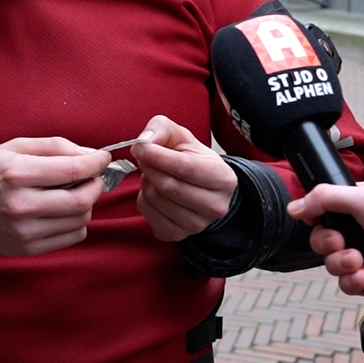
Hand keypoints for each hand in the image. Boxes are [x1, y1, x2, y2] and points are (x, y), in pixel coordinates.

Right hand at [0, 137, 108, 255]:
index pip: (72, 170)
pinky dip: (76, 223)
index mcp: (16, 173)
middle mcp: (20, 205)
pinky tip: (63, 212)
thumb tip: (90, 155)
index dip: (96, 163)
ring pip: (80, 221)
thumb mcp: (14, 147)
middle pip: (81, 201)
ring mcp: (23, 231)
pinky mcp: (27, 248)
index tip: (102, 159)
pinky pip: (71, 238)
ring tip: (73, 193)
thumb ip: (54, 146)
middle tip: (92, 177)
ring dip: (86, 205)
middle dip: (95, 186)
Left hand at [131, 115, 236, 242]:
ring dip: (146, 183)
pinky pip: (148, 215)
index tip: (140, 147)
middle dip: (149, 168)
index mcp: (223, 178)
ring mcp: (197, 225)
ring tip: (153, 174)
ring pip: (156, 200)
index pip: (184, 167)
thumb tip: (144, 141)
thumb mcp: (182, 136)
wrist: (202, 188)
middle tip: (144, 158)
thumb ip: (162, 128)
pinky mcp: (177, 235)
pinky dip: (144, 199)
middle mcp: (215, 206)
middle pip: (169, 186)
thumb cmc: (192, 159)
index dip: (157, 155)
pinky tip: (154, 191)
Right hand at [290, 181, 363, 312]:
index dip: (317, 218)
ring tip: (362, 263)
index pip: (325, 209)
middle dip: (329, 245)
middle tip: (343, 244)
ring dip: (343, 265)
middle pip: (325, 239)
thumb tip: (294, 205)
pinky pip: (349, 284)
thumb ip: (326, 197)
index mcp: (363, 205)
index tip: (317, 220)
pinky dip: (356, 282)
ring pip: (334, 265)